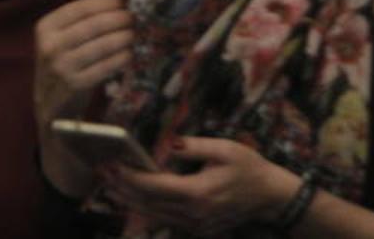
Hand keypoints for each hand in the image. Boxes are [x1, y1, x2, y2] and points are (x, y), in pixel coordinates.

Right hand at [34, 0, 133, 127]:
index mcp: (45, 28)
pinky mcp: (75, 84)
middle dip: (116, 19)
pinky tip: (128, 55)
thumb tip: (116, 6)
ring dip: (122, 38)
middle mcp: (50, 45)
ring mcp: (62, 66)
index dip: (103, 3)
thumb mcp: (58, 39)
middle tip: (132, 18)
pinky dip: (119, 60)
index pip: (79, 8)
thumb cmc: (60, 64)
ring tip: (133, 35)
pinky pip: (104, 68)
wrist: (48, 103)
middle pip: (92, 25)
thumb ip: (78, 23)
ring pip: (100, 46)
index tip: (121, 2)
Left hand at [105, 137, 300, 235]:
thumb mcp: (225, 149)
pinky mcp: (198, 228)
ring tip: (108, 186)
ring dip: (129, 201)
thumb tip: (168, 144)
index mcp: (199, 193)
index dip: (130, 177)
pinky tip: (132, 200)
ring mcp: (196, 225)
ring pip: (154, 216)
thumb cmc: (249, 168)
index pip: (155, 187)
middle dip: (122, 188)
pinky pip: (165, 221)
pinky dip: (146, 210)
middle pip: (148, 204)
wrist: (272, 197)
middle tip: (101, 172)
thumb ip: (194, 146)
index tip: (111, 165)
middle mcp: (194, 213)